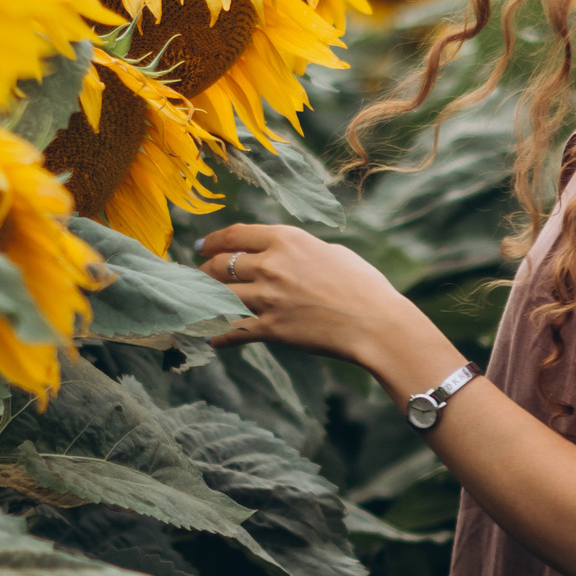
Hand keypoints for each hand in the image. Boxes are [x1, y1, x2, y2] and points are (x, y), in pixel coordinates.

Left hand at [197, 224, 425, 374]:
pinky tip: (211, 340)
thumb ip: (301, 250)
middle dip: (205, 271)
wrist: (375, 323)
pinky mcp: (270, 328)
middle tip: (200, 277)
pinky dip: (218, 336)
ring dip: (205, 301)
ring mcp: (268, 297)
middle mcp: (271, 265)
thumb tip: (285, 255)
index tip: (202, 247)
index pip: (236, 235)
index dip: (213, 241)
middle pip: (221, 265)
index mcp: (287, 239)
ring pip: (218, 296)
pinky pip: (231, 330)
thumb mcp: (332, 252)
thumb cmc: (364, 286)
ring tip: (200, 305)